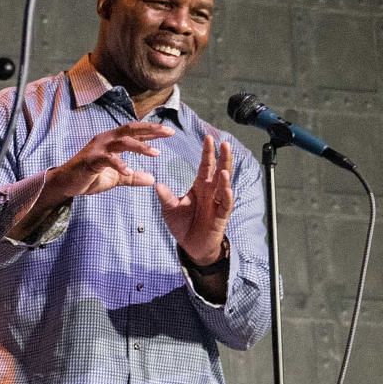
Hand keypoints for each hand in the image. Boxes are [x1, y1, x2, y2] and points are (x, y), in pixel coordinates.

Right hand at [32, 121, 172, 211]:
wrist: (65, 183)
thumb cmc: (88, 177)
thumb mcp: (115, 178)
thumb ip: (132, 177)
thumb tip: (152, 179)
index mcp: (112, 140)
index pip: (135, 132)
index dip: (152, 132)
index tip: (169, 132)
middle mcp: (105, 139)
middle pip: (131, 129)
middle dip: (151, 130)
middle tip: (168, 132)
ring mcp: (97, 148)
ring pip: (122, 141)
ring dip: (140, 146)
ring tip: (155, 153)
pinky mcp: (90, 160)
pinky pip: (107, 160)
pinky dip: (119, 164)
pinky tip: (129, 171)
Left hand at [155, 131, 232, 264]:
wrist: (191, 245)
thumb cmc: (183, 224)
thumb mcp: (170, 209)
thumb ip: (166, 197)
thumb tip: (157, 184)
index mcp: (199, 187)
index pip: (205, 166)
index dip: (207, 153)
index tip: (208, 138)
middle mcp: (211, 192)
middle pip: (219, 171)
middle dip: (222, 158)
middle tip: (224, 143)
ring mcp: (217, 203)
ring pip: (224, 186)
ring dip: (225, 177)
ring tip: (224, 167)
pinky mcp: (221, 216)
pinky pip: (225, 205)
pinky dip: (226, 197)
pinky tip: (226, 189)